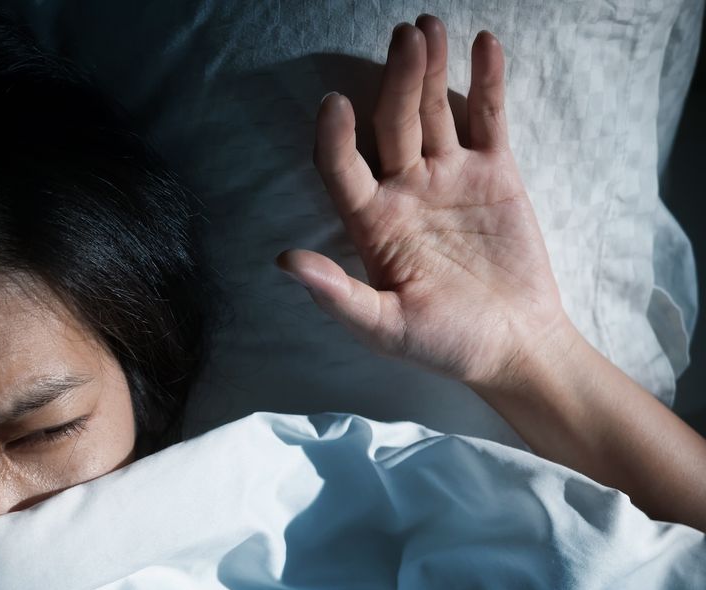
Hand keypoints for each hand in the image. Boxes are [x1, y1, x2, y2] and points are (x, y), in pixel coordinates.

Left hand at [277, 15, 569, 387]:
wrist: (515, 348)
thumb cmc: (445, 344)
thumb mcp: (385, 329)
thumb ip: (338, 296)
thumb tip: (283, 263)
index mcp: (372, 223)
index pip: (343, 169)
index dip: (335, 138)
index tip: (333, 103)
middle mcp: (404, 191)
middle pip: (393, 125)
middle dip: (396, 80)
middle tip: (403, 34)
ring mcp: (449, 177)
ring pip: (435, 111)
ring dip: (429, 69)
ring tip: (427, 27)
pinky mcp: (494, 173)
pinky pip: (488, 119)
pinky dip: (487, 82)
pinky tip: (483, 43)